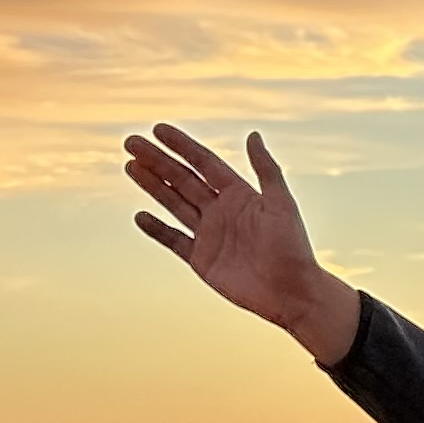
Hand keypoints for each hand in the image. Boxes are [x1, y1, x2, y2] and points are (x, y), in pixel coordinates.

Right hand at [120, 124, 362, 365]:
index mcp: (240, 194)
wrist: (292, 293)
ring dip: (152, 185)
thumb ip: (266, 169)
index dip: (182, 146)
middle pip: (183, 179)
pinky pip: (173, 240)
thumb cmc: (293, 247)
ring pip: (174, 204)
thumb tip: (253, 134)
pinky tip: (140, 215)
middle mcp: (222, 211)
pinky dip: (157, 229)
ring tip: (130, 166)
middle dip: (157, 161)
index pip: (204, 163)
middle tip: (131, 142)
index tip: (158, 130)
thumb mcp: (281, 204)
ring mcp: (210, 235)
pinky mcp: (202, 260)